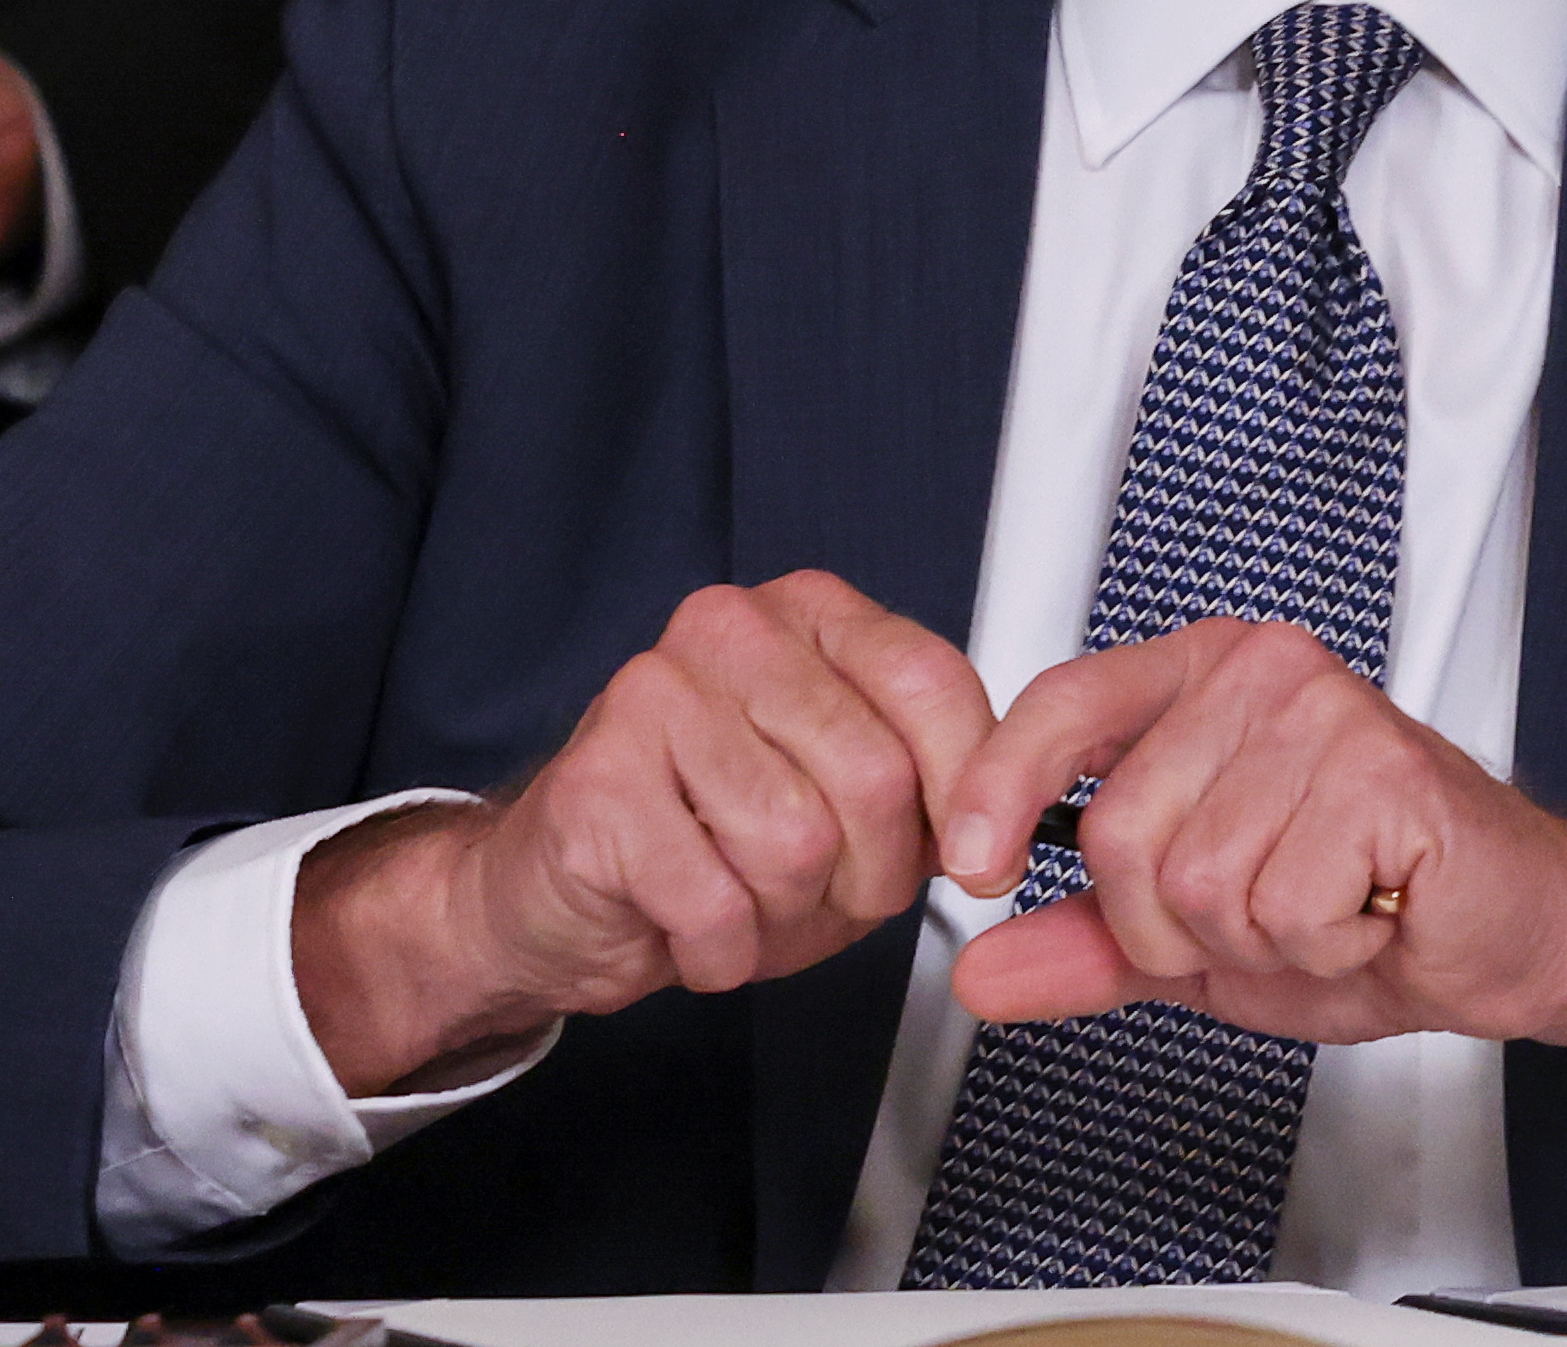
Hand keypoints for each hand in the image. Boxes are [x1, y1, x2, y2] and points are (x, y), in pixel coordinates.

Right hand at [294, 571, 997, 1096]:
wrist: (564, 893)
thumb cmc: (714, 842)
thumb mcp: (854, 807)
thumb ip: (934, 791)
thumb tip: (1002, 822)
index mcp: (810, 616)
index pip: (932, 682)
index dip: (970, 793)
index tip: (973, 858)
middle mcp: (730, 629)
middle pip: (875, 776)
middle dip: (866, 877)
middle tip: (817, 890)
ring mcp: (653, 695)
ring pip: (797, 844)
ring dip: (783, 915)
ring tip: (740, 894)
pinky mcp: (597, 782)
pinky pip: (716, 903)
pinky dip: (718, 951)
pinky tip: (687, 923)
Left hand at [938, 618, 1566, 1053]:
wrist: (1522, 935)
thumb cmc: (1377, 911)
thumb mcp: (1203, 940)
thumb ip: (1089, 943)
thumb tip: (983, 966)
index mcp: (1204, 680)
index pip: (1064, 704)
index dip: (999, 787)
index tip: (973, 863)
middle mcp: (1260, 674)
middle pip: (1122, 836)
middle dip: (1176, 929)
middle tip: (1262, 922)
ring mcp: (1323, 714)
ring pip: (1196, 884)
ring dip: (1256, 946)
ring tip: (1323, 916)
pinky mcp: (1382, 774)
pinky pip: (1282, 911)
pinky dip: (1320, 952)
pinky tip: (1368, 919)